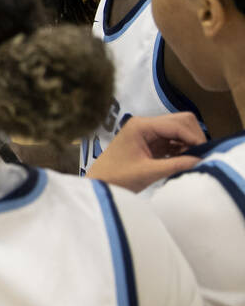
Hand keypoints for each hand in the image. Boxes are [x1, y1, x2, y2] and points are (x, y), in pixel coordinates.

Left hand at [85, 113, 204, 191]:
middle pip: (181, 122)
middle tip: (198, 157)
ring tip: (190, 161)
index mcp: (141, 126)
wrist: (99, 184)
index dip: (194, 137)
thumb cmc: (117, 177)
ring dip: (189, 144)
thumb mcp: (148, 172)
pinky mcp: (151, 143)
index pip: (177, 124)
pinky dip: (182, 149)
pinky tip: (184, 161)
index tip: (205, 154)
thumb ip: (176, 165)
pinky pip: (174, 141)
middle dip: (193, 137)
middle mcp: (145, 124)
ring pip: (179, 131)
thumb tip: (201, 161)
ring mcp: (148, 132)